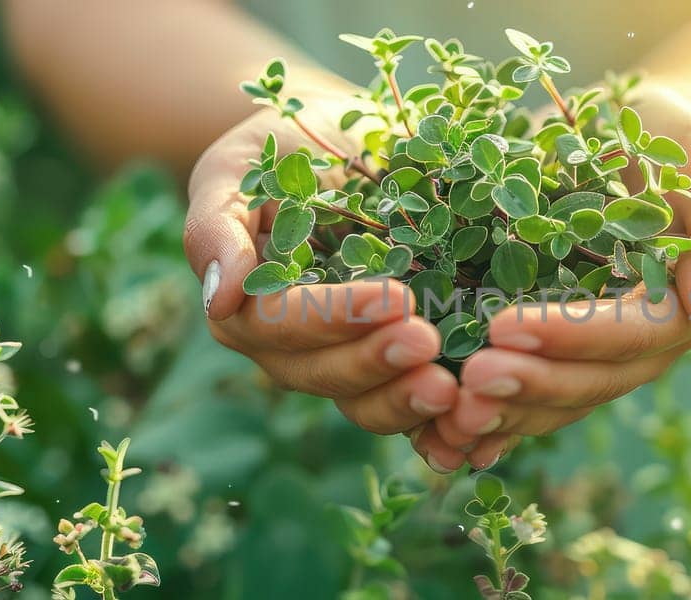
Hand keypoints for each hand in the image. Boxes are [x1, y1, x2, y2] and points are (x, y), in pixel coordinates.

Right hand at [184, 101, 469, 471]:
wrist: (334, 146)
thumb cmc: (277, 153)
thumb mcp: (236, 170)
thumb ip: (216, 228)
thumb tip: (220, 295)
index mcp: (248, 308)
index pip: (285, 324)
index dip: (334, 318)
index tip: (393, 299)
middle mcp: (292, 349)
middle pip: (326, 374)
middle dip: (377, 364)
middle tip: (428, 343)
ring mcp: (343, 361)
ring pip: (366, 402)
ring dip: (406, 401)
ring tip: (453, 389)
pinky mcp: (390, 362)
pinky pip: (407, 404)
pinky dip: (437, 424)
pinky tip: (474, 422)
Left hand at [433, 86, 690, 468]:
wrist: (635, 134)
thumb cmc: (680, 140)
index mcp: (684, 307)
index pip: (633, 336)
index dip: (574, 338)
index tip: (508, 327)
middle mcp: (641, 344)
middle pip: (591, 381)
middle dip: (530, 384)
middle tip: (468, 380)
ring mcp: (595, 353)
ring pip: (556, 401)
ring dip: (504, 413)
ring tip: (448, 406)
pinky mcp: (554, 348)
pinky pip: (526, 394)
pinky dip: (489, 417)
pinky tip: (440, 432)